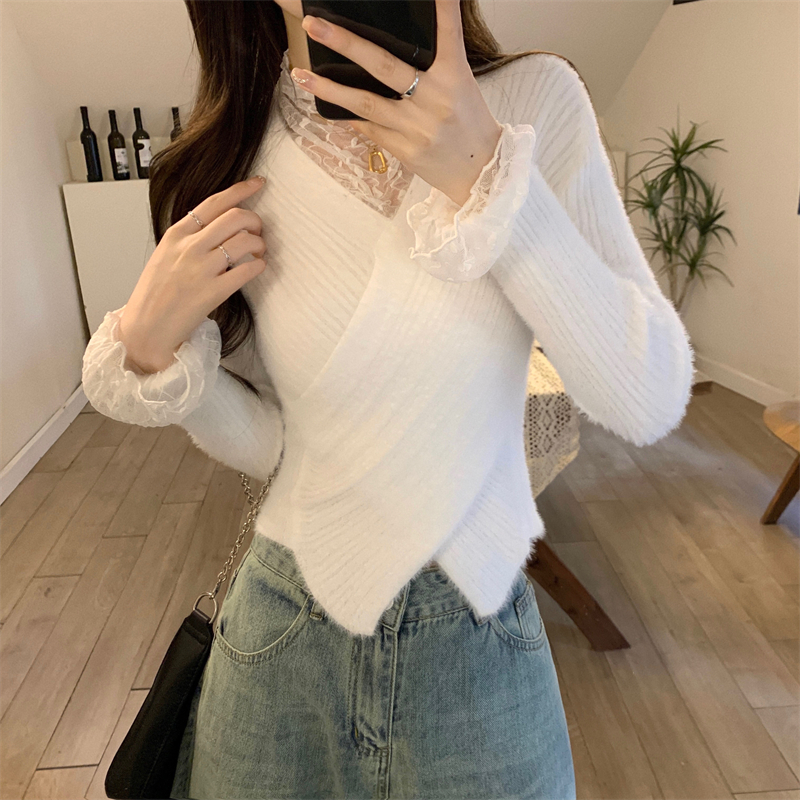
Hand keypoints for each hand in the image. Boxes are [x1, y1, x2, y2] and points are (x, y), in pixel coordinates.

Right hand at [119, 177, 268, 373]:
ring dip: (259, 243)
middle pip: (235, 217)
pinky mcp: (213, 292)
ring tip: (258, 252)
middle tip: (259, 230)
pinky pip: (247, 270)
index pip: (214, 203)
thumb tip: (219, 226)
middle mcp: (189, 248)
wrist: (146, 329)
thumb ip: (189, 238)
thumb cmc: (155, 294)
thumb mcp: (165, 255)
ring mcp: (201, 269)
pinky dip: (259, 265)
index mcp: (176, 235)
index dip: (241, 190)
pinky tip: (257, 267)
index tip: (259, 184)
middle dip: (255, 220)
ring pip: (244, 240)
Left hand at [292, 0, 501, 207]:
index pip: (447, 35)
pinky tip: (326, 105)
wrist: (479, 173)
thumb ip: (436, 63)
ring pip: (366, 103)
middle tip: (315, 24)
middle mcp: (434, 100)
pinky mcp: (405, 150)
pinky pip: (370, 128)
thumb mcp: (463, 86)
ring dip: (330, 89)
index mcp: (454, 78)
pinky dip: (348, 115)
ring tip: (300, 75)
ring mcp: (416, 128)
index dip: (442, 8)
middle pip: (384, 66)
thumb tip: (395, 42)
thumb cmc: (469, 123)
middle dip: (346, 43)